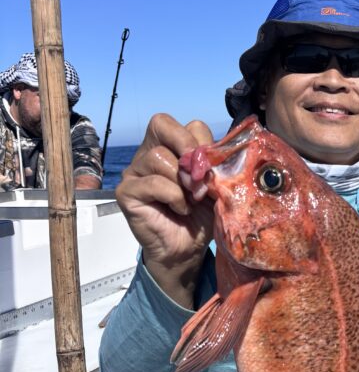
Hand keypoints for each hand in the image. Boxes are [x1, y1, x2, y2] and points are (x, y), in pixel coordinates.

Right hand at [115, 114, 214, 306]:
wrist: (188, 248)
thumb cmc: (201, 214)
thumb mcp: (215, 184)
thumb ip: (215, 164)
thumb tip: (218, 153)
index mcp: (170, 146)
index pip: (182, 123)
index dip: (200, 139)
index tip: (212, 165)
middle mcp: (147, 153)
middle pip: (161, 125)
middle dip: (187, 146)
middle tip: (200, 175)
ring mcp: (134, 171)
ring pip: (157, 156)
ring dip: (182, 180)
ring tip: (193, 199)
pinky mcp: (126, 192)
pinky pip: (152, 183)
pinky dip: (174, 196)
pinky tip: (181, 208)